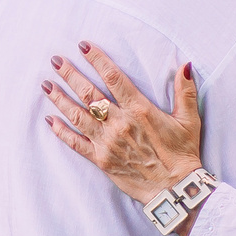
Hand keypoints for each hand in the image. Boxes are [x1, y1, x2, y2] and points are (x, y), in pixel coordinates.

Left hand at [41, 43, 203, 208]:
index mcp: (139, 110)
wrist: (175, 189)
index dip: (97, 59)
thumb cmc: (182, 154)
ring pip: (77, 116)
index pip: (113, 77)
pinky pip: (76, 144)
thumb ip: (185, 91)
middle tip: (56, 61)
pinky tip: (49, 120)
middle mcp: (119, 124)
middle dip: (71, 75)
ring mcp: (107, 143)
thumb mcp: (189, 120)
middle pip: (89, 94)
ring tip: (47, 85)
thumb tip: (185, 65)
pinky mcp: (101, 160)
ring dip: (60, 99)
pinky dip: (61, 132)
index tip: (83, 46)